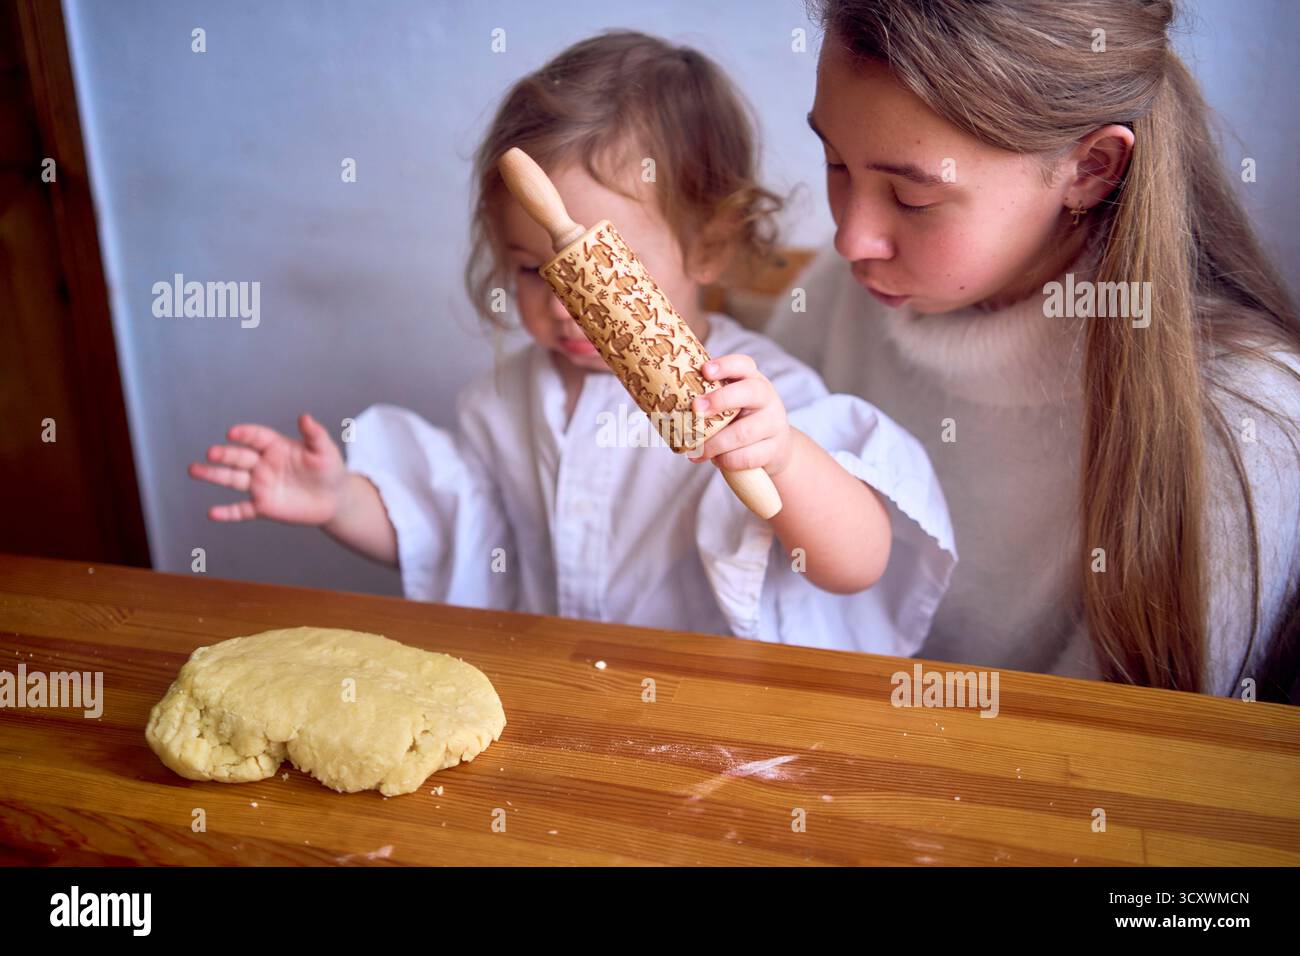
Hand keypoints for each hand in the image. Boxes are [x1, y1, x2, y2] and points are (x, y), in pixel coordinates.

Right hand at [188, 414, 347, 523]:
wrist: (334, 500)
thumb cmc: (329, 470)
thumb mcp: (325, 451)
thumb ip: (314, 435)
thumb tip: (305, 417)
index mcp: (275, 447)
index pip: (256, 437)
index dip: (245, 434)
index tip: (233, 433)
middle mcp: (263, 464)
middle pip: (239, 457)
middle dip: (224, 455)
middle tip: (211, 453)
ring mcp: (260, 485)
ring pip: (232, 479)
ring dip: (213, 475)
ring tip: (194, 470)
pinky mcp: (263, 507)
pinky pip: (241, 510)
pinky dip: (227, 512)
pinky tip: (212, 513)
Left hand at [686, 354, 794, 476]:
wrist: (774, 447)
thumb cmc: (740, 420)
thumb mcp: (730, 403)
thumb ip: (708, 397)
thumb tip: (662, 400)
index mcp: (752, 380)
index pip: (743, 364)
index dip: (725, 365)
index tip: (704, 370)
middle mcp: (767, 398)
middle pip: (750, 392)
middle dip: (720, 400)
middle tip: (695, 409)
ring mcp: (773, 424)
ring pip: (744, 432)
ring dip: (715, 443)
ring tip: (697, 450)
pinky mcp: (774, 449)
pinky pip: (748, 457)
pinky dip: (727, 460)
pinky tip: (715, 460)